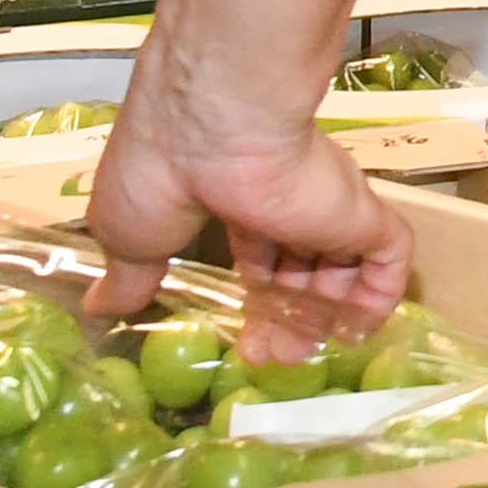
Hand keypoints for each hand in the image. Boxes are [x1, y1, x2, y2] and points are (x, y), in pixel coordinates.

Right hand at [85, 86, 407, 350]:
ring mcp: (324, 203)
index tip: (239, 344)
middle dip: (287, 319)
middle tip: (272, 359)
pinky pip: (388, 259)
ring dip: (326, 319)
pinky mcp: (359, 210)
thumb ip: (128, 275)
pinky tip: (360, 331)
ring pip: (341, 268)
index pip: (255, 253)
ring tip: (298, 359)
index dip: (251, 299)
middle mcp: (282, 197)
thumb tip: (99, 305)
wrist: (212, 127)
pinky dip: (380, 298)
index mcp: (230, 196)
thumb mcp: (127, 235)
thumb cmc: (159, 175)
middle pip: (298, 265)